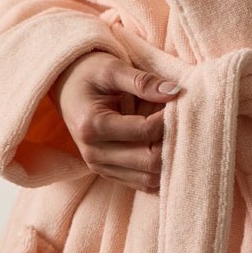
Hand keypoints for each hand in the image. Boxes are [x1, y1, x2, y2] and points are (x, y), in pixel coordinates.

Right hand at [52, 52, 181, 193]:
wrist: (65, 84)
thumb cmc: (88, 72)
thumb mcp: (112, 68)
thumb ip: (143, 81)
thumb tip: (176, 92)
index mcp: (93, 125)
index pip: (145, 132)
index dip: (168, 121)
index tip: (180, 103)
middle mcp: (93, 152)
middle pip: (149, 161)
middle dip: (172, 144)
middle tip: (186, 124)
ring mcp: (98, 166)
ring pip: (148, 179)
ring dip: (169, 162)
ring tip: (180, 137)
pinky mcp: (107, 172)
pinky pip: (141, 184)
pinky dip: (160, 173)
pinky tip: (171, 153)